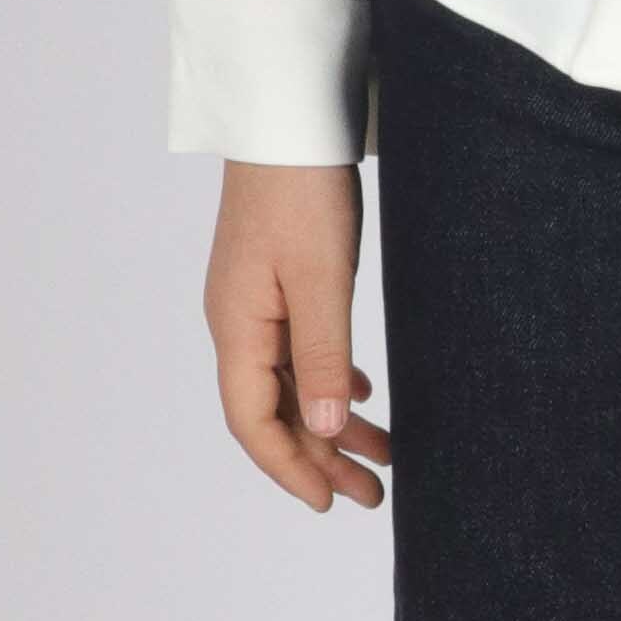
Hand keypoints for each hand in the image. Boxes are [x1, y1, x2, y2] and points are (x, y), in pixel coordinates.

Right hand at [206, 160, 390, 510]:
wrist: (287, 118)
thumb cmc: (301, 191)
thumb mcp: (322, 279)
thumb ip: (323, 356)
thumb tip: (326, 429)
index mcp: (238, 328)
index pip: (254, 423)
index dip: (291, 468)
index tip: (330, 502)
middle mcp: (239, 323)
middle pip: (275, 411)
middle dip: (322, 458)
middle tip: (372, 496)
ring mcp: (256, 303)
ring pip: (293, 382)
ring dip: (333, 422)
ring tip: (382, 454)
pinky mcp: (277, 281)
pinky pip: (299, 350)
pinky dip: (330, 378)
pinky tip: (360, 394)